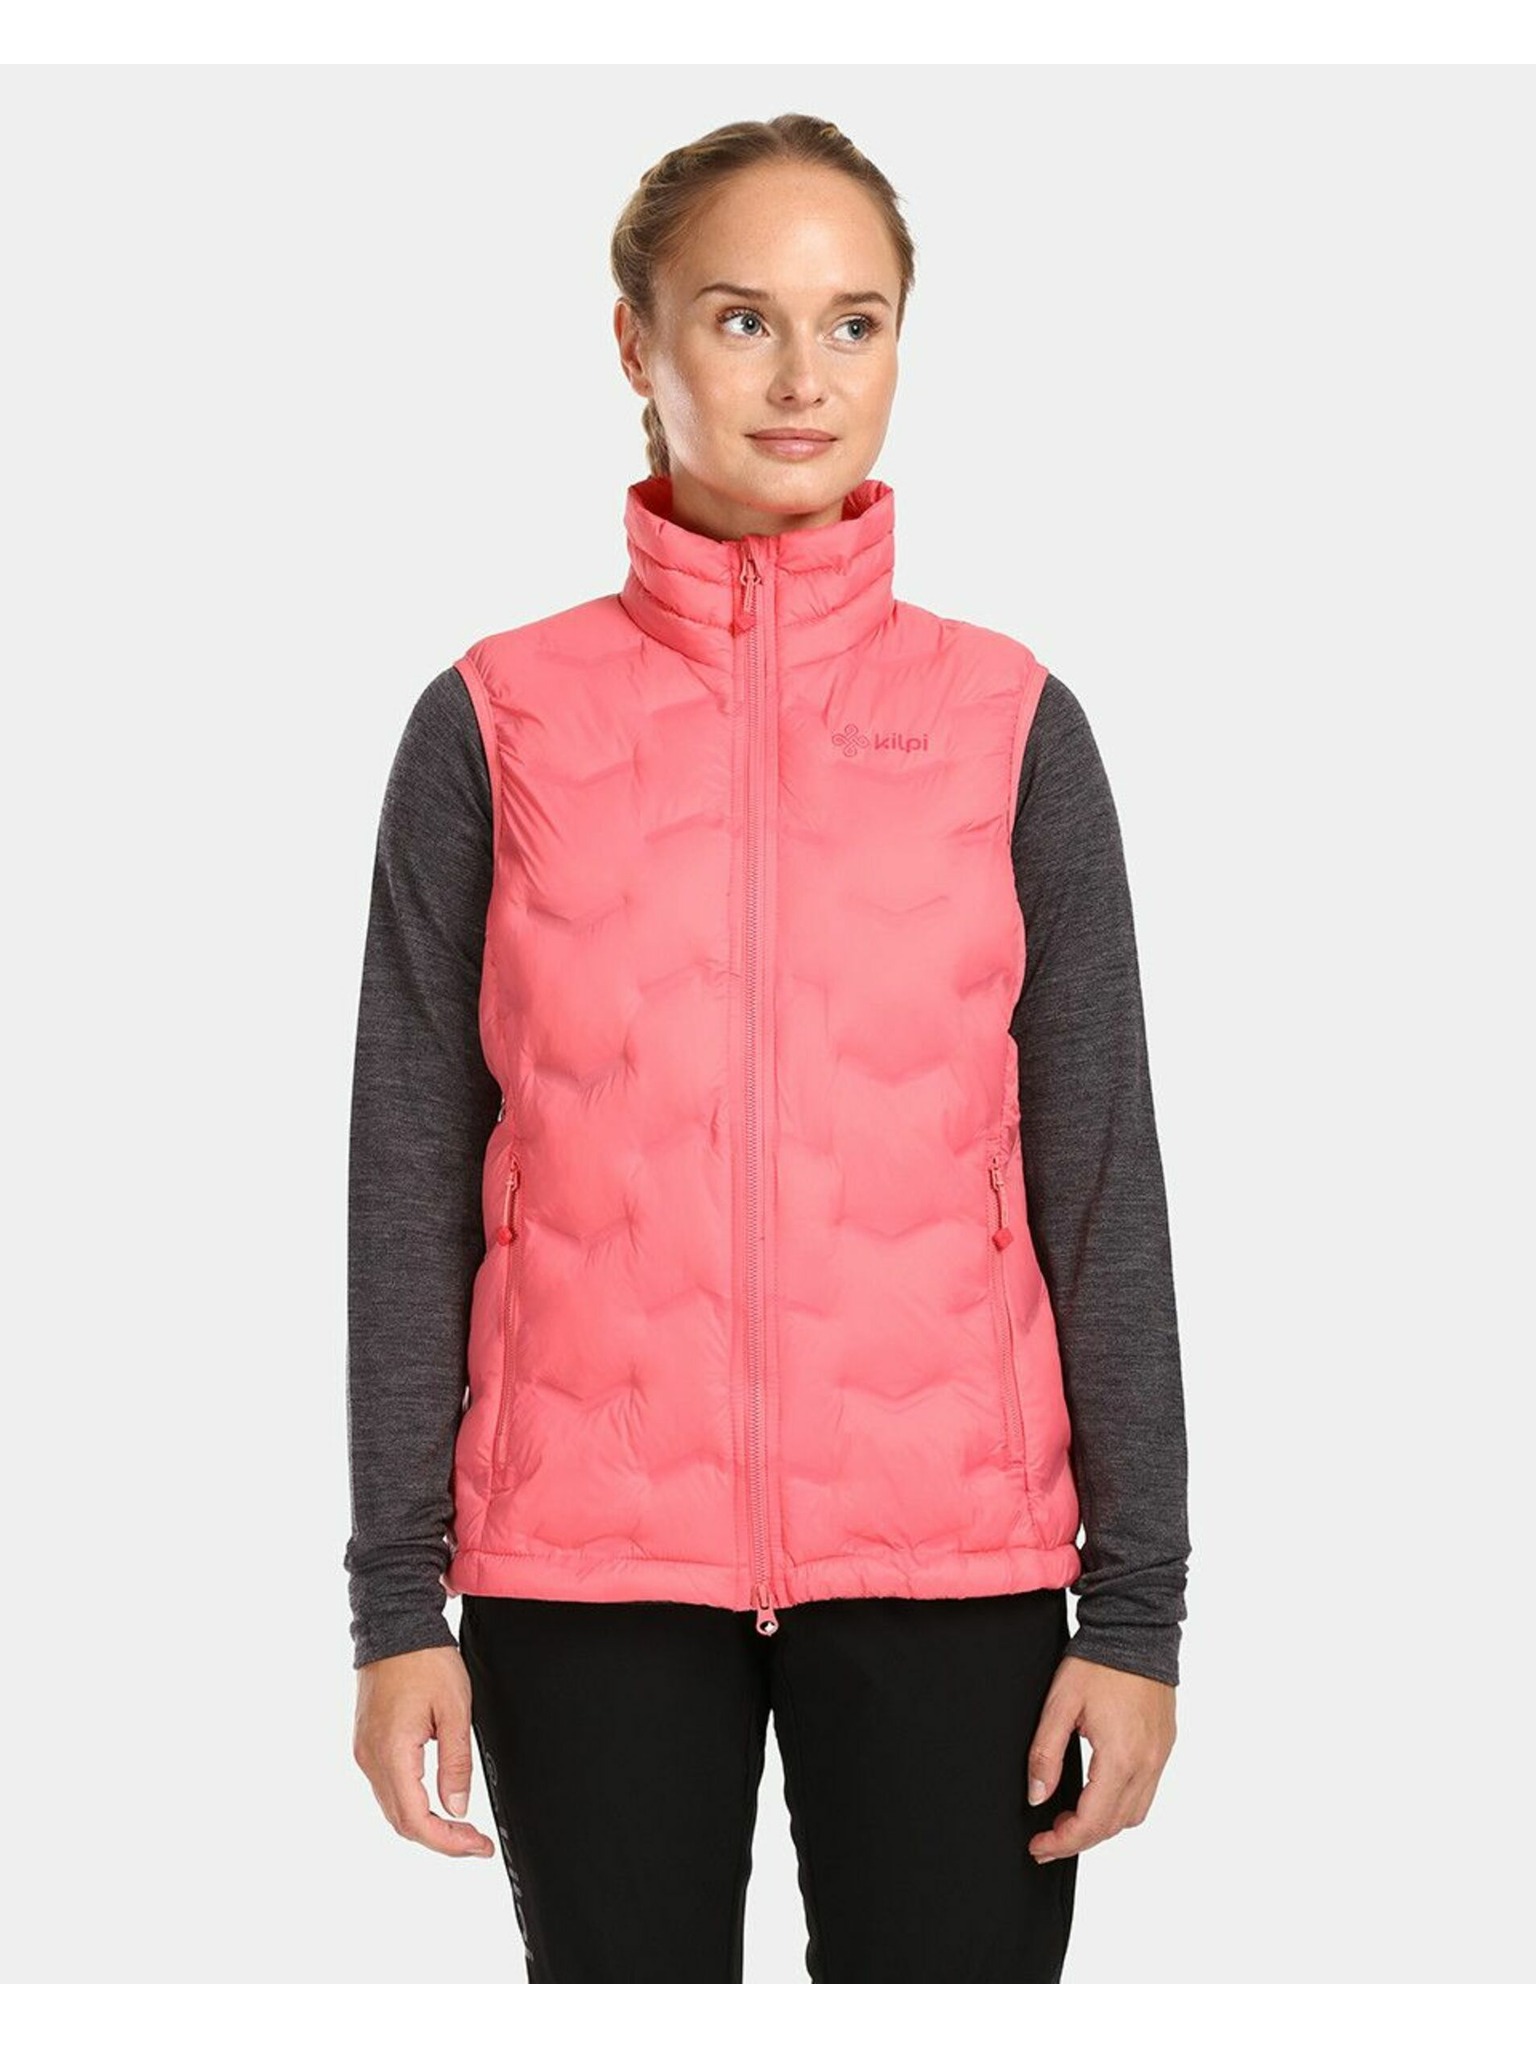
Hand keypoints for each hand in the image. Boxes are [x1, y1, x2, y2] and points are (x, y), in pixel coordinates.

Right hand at [352, 1645, 497, 1858]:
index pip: (416, 1820)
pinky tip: (435, 1801)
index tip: (478, 1846)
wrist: (396, 1626)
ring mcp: (365, 1752)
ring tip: (461, 1826)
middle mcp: (370, 1759)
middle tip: (476, 1841)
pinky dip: (412, 1803)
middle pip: (402, 1822)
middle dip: (441, 1838)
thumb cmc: (426, 1660)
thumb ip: (456, 1764)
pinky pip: (387, 1787)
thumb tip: (457, 1808)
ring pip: (393, 1807)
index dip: (449, 1842)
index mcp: (392, 1753)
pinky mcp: (367, 1743)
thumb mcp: (455, 1711)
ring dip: (426, 1823)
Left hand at [1025, 1653, 1176, 1862]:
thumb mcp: (1060, 1704)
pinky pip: (1145, 1793)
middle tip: (1048, 1837)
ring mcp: (1159, 1756)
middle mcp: (1146, 1763)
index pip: (1092, 1822)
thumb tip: (1037, 1796)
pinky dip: (1120, 1805)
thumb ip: (1045, 1753)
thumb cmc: (1098, 1661)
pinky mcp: (1164, 1746)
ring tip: (1070, 1818)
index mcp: (1120, 1757)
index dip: (1062, 1842)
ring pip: (1133, 1815)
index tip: (1039, 1847)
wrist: (1136, 1628)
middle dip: (1079, 1839)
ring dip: (1102, 1825)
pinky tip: (1097, 1794)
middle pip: (1114, 1826)